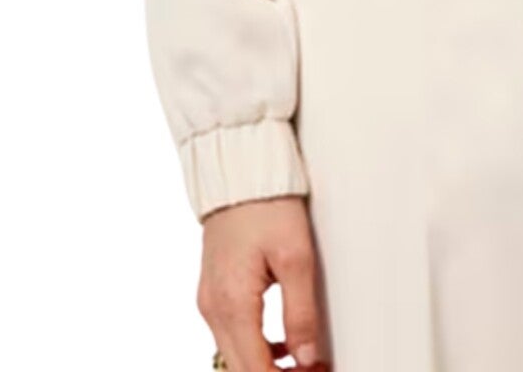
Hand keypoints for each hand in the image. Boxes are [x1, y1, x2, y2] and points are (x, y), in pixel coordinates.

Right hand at [197, 194, 329, 369]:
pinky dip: (254, 348)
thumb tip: (307, 358)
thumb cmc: (268, 204)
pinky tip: (280, 344)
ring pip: (233, 357)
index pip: (254, 370)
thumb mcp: (296, 256)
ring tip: (303, 364)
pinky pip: (230, 335)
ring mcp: (209, 301)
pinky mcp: (212, 292)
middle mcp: (213, 309)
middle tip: (313, 370)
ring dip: (265, 366)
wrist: (240, 170)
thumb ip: (301, 312)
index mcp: (232, 304)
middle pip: (240, 370)